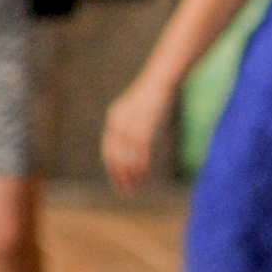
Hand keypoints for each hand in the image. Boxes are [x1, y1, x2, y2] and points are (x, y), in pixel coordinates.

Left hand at [101, 76, 175, 191]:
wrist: (162, 79)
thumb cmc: (154, 98)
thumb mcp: (139, 112)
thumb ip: (134, 129)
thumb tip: (136, 147)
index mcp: (114, 118)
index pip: (108, 150)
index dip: (113, 169)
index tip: (119, 184)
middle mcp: (118, 121)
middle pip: (115, 155)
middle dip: (120, 175)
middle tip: (127, 191)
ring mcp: (131, 122)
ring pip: (128, 155)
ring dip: (132, 173)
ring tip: (138, 186)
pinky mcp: (145, 123)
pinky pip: (140, 150)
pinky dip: (141, 164)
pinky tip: (145, 175)